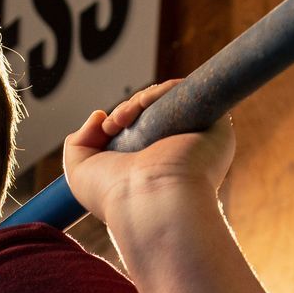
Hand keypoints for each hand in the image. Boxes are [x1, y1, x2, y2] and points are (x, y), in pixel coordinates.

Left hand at [59, 79, 234, 228]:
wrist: (148, 201)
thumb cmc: (114, 197)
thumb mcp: (79, 172)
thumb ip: (79, 143)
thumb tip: (100, 116)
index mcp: (155, 166)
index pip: (143, 128)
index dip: (122, 119)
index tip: (106, 128)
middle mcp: (178, 153)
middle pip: (155, 110)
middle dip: (127, 109)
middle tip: (113, 125)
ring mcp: (198, 138)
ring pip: (169, 99)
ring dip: (140, 100)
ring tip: (122, 120)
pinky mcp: (214, 126)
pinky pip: (188, 91)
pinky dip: (161, 91)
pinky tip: (142, 109)